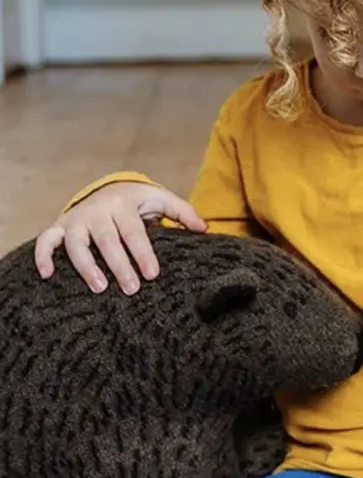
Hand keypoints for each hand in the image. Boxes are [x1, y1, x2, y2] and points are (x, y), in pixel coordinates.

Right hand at [35, 182, 206, 294]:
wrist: (106, 189)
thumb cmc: (137, 202)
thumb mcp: (160, 199)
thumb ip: (183, 212)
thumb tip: (204, 228)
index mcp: (123, 204)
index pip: (134, 231)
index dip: (142, 252)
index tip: (152, 274)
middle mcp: (97, 211)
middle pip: (107, 240)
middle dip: (119, 265)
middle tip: (132, 289)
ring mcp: (76, 219)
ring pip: (76, 243)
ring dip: (86, 266)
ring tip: (100, 289)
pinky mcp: (59, 227)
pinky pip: (45, 241)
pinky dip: (43, 256)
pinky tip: (47, 275)